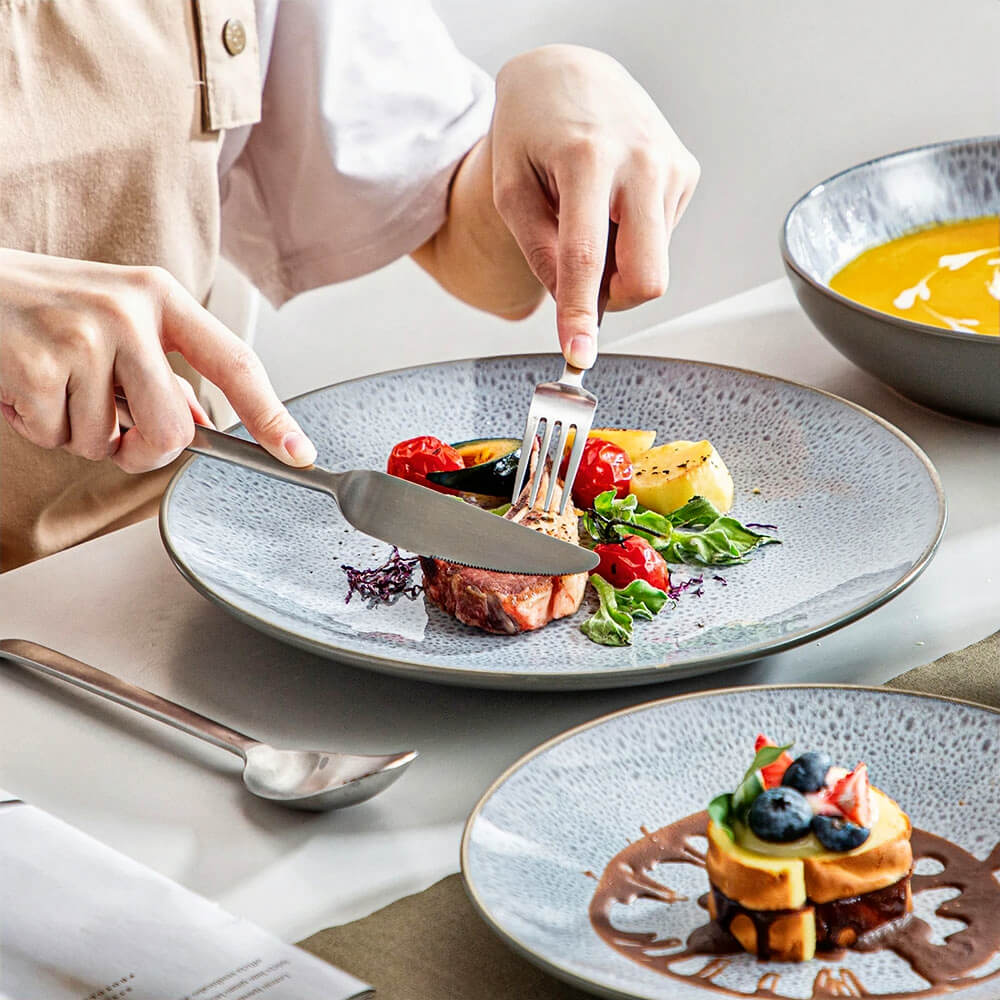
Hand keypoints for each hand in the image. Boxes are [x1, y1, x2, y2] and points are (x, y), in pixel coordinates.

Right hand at [0, 249, 315, 472]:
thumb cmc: (45, 307)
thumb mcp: (116, 319)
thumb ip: (163, 370)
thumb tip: (204, 427)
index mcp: (160, 297)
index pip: (235, 363)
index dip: (271, 415)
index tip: (300, 453)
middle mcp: (129, 311)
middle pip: (172, 430)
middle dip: (141, 451)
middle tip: (112, 433)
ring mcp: (83, 336)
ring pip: (107, 442)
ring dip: (77, 434)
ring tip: (51, 386)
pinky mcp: (37, 365)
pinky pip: (56, 437)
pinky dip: (36, 427)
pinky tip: (19, 385)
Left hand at [490, 45, 699, 366]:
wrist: (569, 71)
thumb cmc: (531, 127)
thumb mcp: (510, 189)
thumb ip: (539, 252)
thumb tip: (573, 307)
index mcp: (587, 159)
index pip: (587, 256)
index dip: (582, 313)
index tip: (579, 353)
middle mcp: (641, 159)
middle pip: (646, 275)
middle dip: (613, 299)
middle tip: (583, 280)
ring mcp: (671, 165)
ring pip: (651, 263)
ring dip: (617, 259)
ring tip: (589, 212)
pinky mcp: (686, 172)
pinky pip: (659, 239)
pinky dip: (631, 237)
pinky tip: (612, 201)